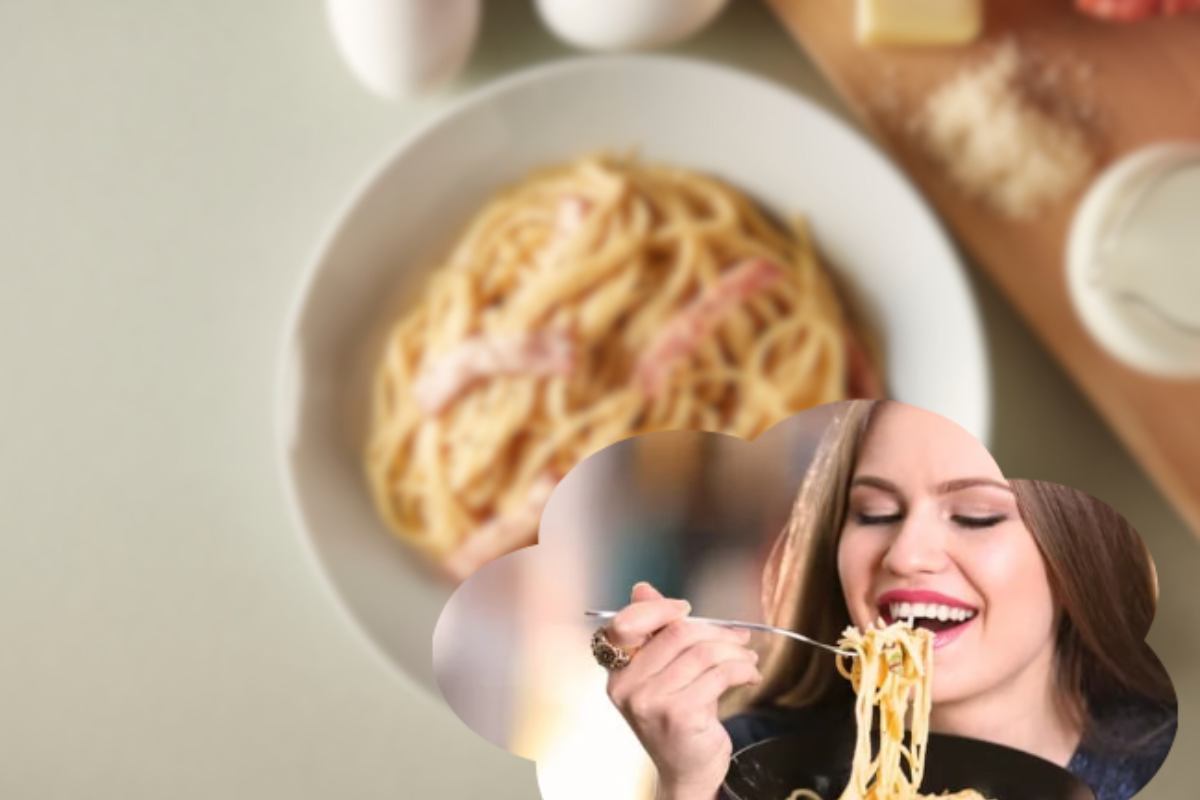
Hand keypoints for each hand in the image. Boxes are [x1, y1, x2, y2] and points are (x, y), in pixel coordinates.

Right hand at [604, 582, 761, 799]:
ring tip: (747, 658)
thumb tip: (642, 588)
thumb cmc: (675, 719)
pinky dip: (743, 669)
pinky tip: (750, 674)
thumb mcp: (661, 674)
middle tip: (739, 638)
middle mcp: (627, 687)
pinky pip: (720, 674)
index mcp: (617, 672)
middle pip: (676, 633)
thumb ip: (654, 632)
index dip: (659, 609)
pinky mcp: (679, 714)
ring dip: (735, 651)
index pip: (627, 623)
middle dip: (715, 631)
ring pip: (703, 652)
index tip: (687, 610)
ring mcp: (651, 702)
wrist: (686, 772)